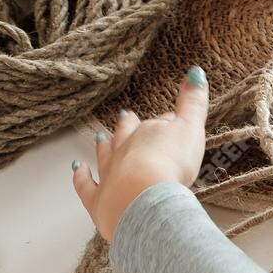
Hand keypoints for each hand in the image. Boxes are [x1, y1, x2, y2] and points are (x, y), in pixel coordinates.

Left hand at [71, 67, 208, 242]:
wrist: (145, 197)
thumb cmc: (170, 164)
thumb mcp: (190, 129)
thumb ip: (193, 102)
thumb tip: (195, 72)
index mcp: (148, 134)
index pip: (158, 124)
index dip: (165, 123)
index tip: (170, 120)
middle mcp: (125, 151)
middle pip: (126, 135)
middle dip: (126, 126)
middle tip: (124, 116)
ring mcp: (109, 174)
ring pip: (105, 156)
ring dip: (104, 146)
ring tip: (100, 137)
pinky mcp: (99, 200)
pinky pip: (86, 186)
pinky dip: (80, 178)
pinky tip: (77, 169)